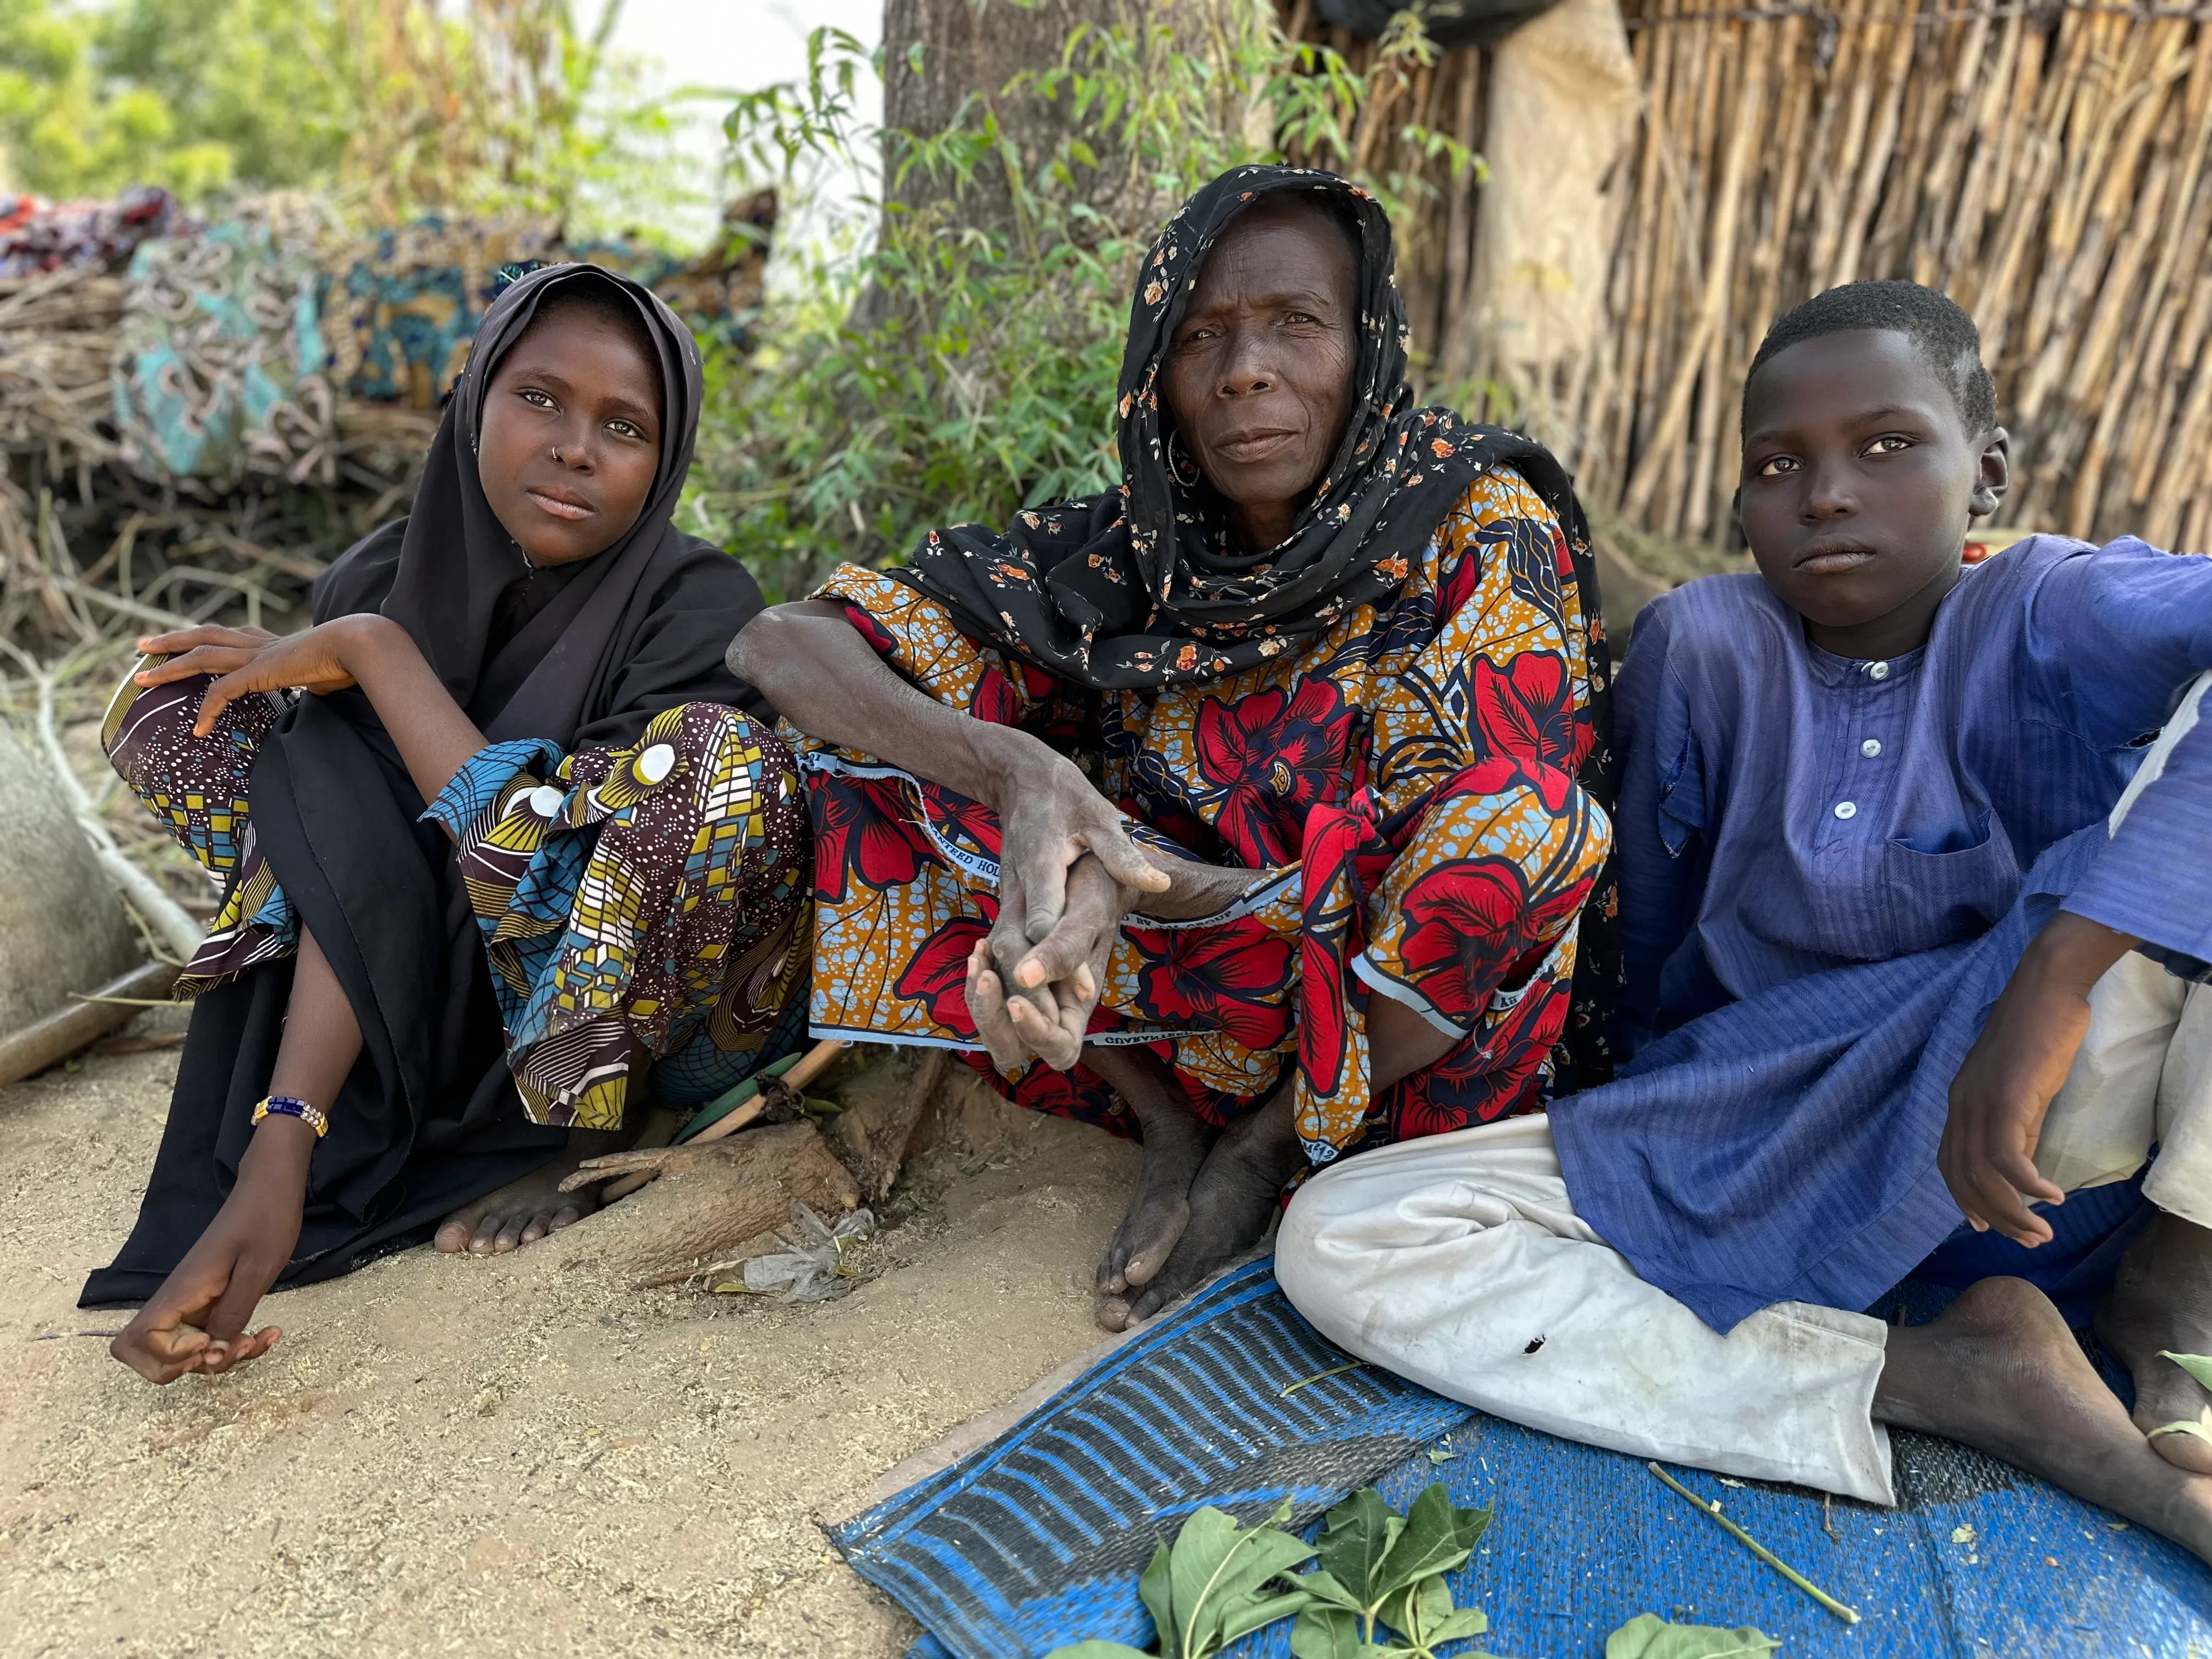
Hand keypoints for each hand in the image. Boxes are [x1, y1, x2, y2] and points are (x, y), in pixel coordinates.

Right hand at [110, 1119, 311, 1382]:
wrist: (271, 1188)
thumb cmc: (266, 1220)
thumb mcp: (258, 1269)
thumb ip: (232, 1314)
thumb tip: (210, 1352)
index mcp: (182, 1290)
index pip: (137, 1341)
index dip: (168, 1356)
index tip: (207, 1341)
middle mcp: (178, 1301)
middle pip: (149, 1356)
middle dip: (191, 1367)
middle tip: (233, 1347)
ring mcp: (191, 1305)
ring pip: (184, 1353)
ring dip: (219, 1358)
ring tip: (260, 1339)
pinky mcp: (207, 1304)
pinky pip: (207, 1338)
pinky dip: (231, 1344)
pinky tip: (265, 1333)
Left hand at [134, 618, 392, 736]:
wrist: (359, 645)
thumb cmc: (352, 658)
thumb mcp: (328, 672)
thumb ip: (317, 680)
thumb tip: (326, 688)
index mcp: (275, 642)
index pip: (233, 635)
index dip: (209, 639)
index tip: (189, 642)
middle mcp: (260, 643)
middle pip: (205, 635)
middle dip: (172, 640)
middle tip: (144, 645)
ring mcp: (256, 655)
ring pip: (200, 655)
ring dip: (169, 666)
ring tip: (142, 676)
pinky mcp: (257, 671)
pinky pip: (221, 691)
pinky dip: (207, 709)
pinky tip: (197, 728)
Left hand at [970, 853, 1128, 1070]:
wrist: (1089, 870)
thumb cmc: (1098, 890)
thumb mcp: (1086, 912)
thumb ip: (1064, 949)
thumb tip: (1024, 977)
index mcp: (1080, 1004)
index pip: (1059, 1049)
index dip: (1036, 1034)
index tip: (1017, 1000)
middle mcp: (1052, 1007)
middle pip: (1015, 1050)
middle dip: (993, 1023)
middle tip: (986, 979)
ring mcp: (1028, 994)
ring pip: (994, 1025)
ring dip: (980, 999)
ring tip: (980, 954)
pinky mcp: (1009, 976)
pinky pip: (985, 994)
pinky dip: (977, 975)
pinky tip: (981, 946)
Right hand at [981, 731, 1166, 1006]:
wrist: (1021, 780)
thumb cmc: (1068, 799)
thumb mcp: (1100, 818)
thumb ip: (1123, 854)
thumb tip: (1160, 881)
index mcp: (1042, 862)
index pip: (1044, 916)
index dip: (1057, 954)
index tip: (1079, 988)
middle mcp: (1017, 884)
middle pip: (1014, 944)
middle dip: (1034, 984)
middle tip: (1057, 1024)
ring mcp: (1006, 895)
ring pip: (1001, 949)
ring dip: (1018, 987)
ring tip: (1045, 1025)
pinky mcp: (1004, 903)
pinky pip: (1002, 945)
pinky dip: (1009, 974)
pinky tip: (1027, 1006)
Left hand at [1939, 911, 2136, 1245]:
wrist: (2044, 990)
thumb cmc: (2037, 1034)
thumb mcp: (2021, 1089)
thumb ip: (2017, 1126)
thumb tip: (2022, 1165)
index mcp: (1960, 1102)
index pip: (1949, 1163)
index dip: (1964, 1198)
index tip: (1987, 1224)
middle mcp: (1961, 1105)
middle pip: (1965, 1177)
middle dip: (1995, 1215)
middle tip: (2029, 1240)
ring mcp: (1980, 1101)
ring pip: (1984, 1174)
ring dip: (2013, 1210)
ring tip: (2043, 1231)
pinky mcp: (2006, 1097)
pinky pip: (2008, 1155)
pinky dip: (2027, 1183)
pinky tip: (2051, 1196)